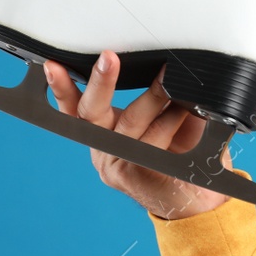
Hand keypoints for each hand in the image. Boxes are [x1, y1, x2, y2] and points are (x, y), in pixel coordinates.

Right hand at [43, 50, 232, 220]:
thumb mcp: (172, 117)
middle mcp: (104, 148)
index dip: (62, 87)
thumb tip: (170, 64)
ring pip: (130, 122)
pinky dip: (172, 122)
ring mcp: (116, 164)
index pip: (75, 106)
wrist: (201, 198)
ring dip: (155, 98)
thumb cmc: (185, 153)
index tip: (53, 66)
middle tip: (108, 57)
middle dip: (101, 82)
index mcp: (103, 131)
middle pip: (91, 113)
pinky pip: (152, 141)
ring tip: (172, 80)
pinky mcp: (135, 176)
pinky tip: (184, 110)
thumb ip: (162, 95)